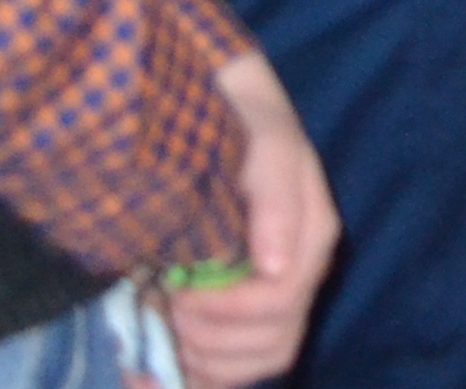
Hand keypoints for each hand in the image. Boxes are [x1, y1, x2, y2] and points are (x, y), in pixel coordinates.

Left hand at [164, 53, 333, 388]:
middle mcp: (298, 270)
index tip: (179, 289)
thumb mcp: (260, 137)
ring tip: (165, 326)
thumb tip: (276, 267)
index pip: (283, 300)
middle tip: (167, 306)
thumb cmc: (238, 117)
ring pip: (259, 360)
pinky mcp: (244, 308)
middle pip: (274, 342)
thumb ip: (274, 193)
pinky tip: (153, 375)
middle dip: (213, 339)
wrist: (215, 104)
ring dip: (206, 361)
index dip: (228, 309)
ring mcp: (273, 292)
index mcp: (311, 233)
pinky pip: (235, 367)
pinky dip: (197, 379)